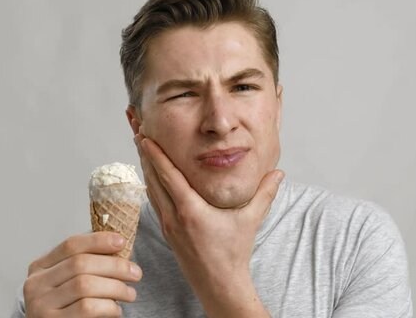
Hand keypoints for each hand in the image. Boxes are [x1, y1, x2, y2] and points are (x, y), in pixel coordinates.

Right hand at [23, 232, 141, 317]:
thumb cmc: (66, 308)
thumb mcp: (67, 283)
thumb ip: (85, 266)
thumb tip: (118, 247)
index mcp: (40, 268)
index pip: (70, 245)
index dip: (98, 241)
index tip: (122, 241)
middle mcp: (35, 285)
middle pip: (80, 264)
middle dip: (114, 265)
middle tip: (136, 273)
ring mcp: (41, 305)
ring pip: (85, 285)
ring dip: (116, 287)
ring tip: (130, 294)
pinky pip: (88, 308)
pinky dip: (108, 306)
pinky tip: (116, 310)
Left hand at [134, 133, 282, 316]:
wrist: (219, 284)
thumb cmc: (234, 253)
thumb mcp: (251, 220)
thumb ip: (265, 194)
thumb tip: (279, 172)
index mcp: (192, 211)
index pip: (168, 176)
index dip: (155, 154)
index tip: (144, 136)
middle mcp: (175, 217)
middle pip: (153, 178)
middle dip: (144, 153)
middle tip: (136, 131)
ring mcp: (168, 225)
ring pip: (151, 190)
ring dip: (145, 167)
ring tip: (140, 147)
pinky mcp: (168, 232)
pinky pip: (155, 202)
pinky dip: (150, 184)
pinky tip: (150, 176)